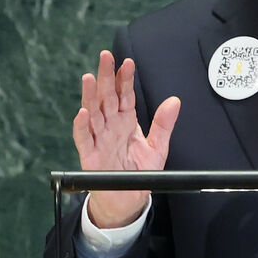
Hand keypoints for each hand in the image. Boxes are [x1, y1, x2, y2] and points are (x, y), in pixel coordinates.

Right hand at [72, 50, 180, 227]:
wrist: (128, 200)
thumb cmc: (139, 172)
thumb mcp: (158, 147)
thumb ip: (164, 124)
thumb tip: (175, 101)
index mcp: (126, 121)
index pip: (124, 95)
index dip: (126, 79)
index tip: (128, 63)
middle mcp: (110, 126)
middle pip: (106, 98)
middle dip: (106, 77)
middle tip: (106, 57)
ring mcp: (99, 139)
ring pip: (93, 113)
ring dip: (90, 96)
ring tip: (90, 78)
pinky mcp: (90, 155)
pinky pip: (84, 138)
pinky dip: (82, 126)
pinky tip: (83, 113)